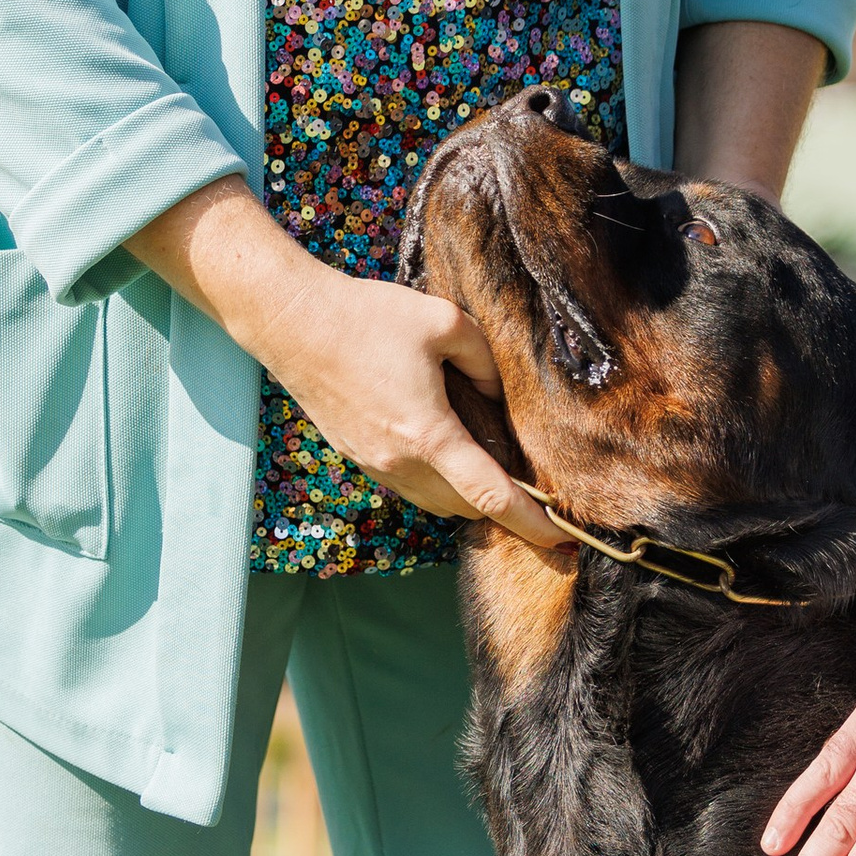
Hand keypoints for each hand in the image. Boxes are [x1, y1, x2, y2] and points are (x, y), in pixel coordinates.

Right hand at [262, 266, 560, 536]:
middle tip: (538, 490)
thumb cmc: (367, 317)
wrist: (292, 322)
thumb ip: (487, 364)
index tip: (563, 539)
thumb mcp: (446, 322)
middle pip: (467, 509)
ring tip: (495, 470)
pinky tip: (449, 451)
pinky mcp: (359, 458)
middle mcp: (401, 463)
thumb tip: (499, 399)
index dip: (533, 525)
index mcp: (429, 435)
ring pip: (437, 503)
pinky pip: (411, 487)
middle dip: (505, 508)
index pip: (492, 497)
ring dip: (469, 497)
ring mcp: (376, 465)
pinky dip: (439, 483)